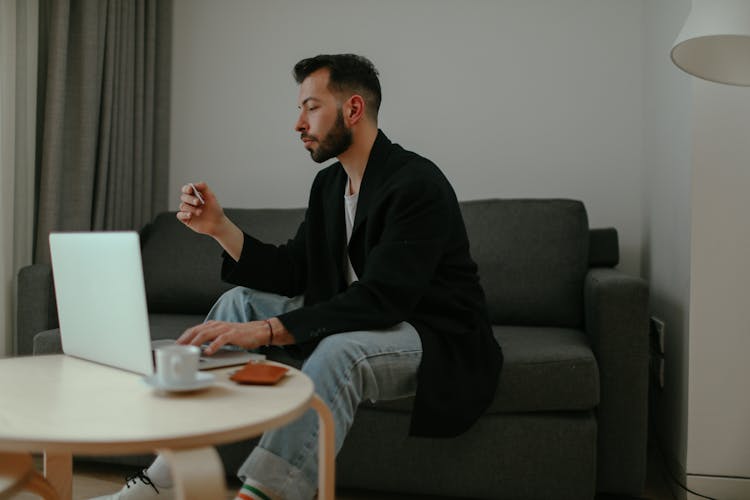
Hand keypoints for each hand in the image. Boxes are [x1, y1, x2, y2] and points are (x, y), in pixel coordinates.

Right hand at [176, 182, 224, 236]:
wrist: (217, 224)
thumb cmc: (215, 210)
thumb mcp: (211, 197)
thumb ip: (203, 188)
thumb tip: (193, 184)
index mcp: (195, 195)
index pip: (186, 189)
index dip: (186, 188)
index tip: (190, 190)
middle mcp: (189, 202)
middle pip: (184, 197)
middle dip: (190, 199)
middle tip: (198, 202)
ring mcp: (187, 210)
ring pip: (182, 206)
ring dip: (191, 208)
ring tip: (200, 212)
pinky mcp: (186, 219)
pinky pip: (179, 215)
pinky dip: (184, 214)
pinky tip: (190, 215)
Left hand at [176, 318, 294, 354]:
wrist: (258, 331)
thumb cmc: (240, 335)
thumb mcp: (222, 336)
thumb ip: (210, 339)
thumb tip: (197, 348)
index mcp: (213, 325)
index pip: (194, 329)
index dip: (184, 336)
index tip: (175, 345)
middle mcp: (217, 325)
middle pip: (197, 331)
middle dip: (185, 339)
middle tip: (177, 348)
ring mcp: (224, 329)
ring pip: (206, 334)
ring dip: (195, 342)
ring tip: (188, 350)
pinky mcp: (233, 334)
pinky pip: (221, 340)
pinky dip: (213, 346)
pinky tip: (207, 352)